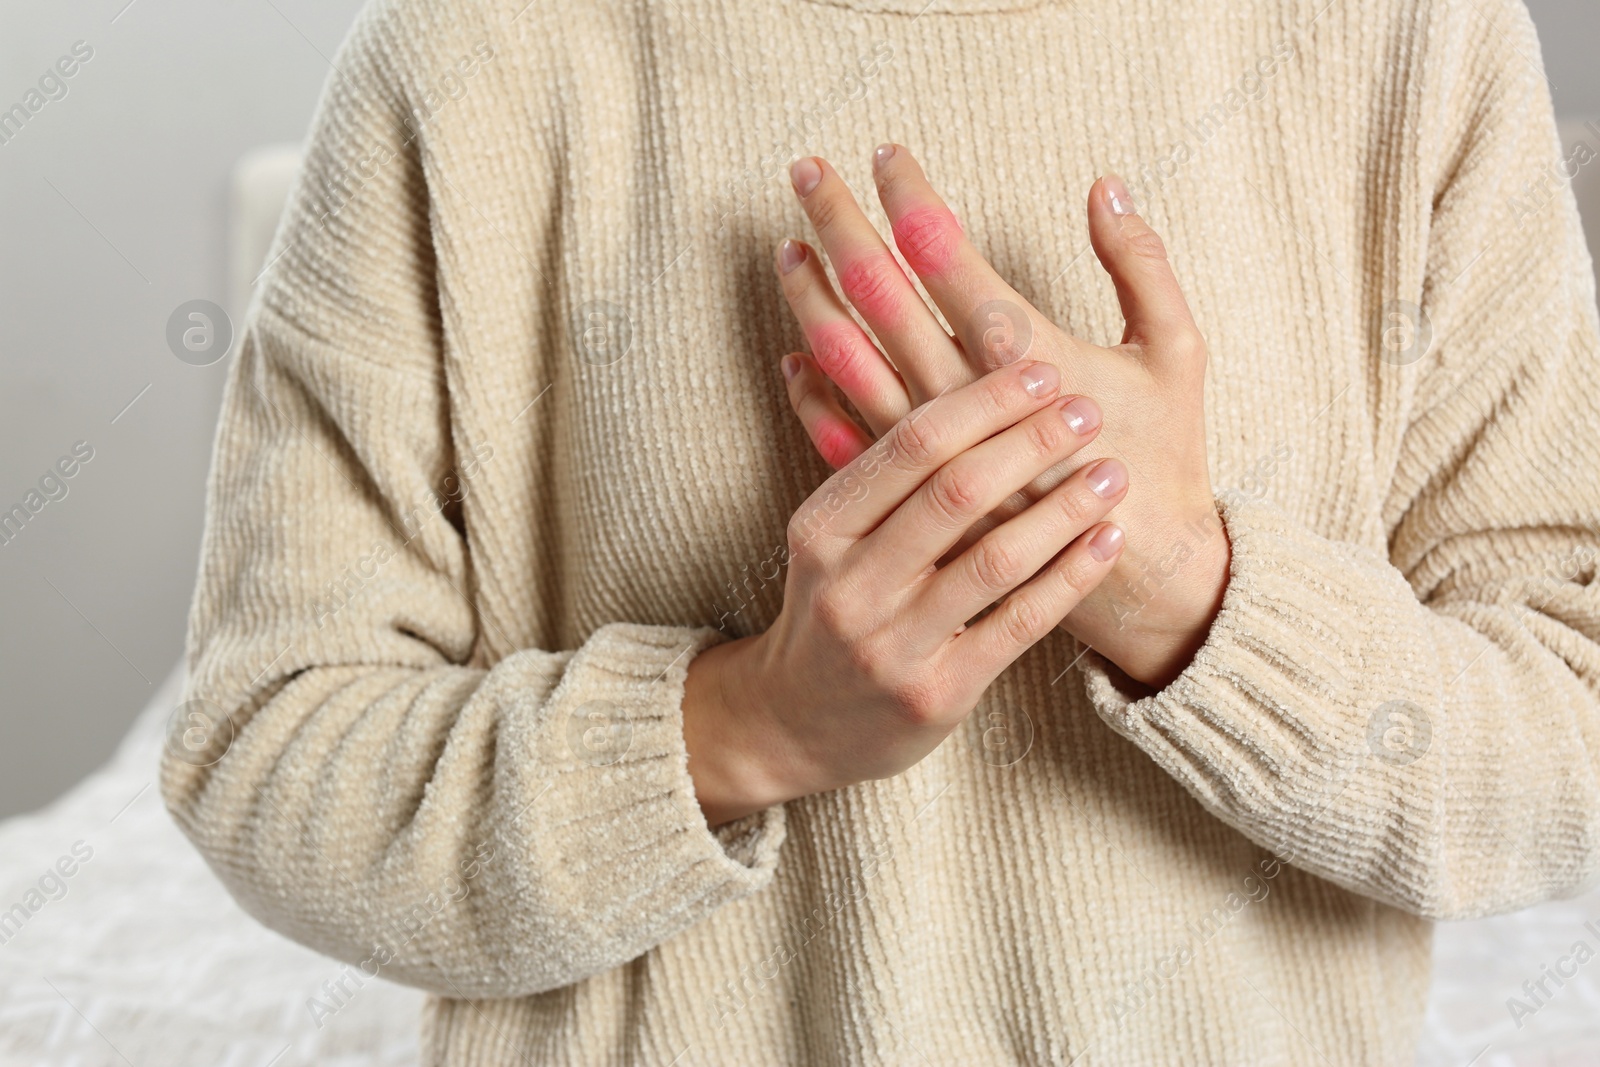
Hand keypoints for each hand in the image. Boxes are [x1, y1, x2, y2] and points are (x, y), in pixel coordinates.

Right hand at [682, 361, 1125, 825]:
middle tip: (1087, 410)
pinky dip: (1068, 577)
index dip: (982, 400)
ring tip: (1113, 473)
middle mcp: (850, 584)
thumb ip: (864, 460)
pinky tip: (1106, 541)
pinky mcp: (936, 694)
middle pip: (954, 493)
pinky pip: (1017, 625)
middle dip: (1030, 443)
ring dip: (1063, 508)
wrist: (794, 723)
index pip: (909, 445)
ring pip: (992, 560)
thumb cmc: (830, 607)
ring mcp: (891, 645)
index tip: (1040, 368)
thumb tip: (843, 346)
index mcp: (821, 528)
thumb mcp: (825, 534)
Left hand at [774, 144, 1228, 688]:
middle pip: (883, 296)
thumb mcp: (1179, 355)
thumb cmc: (1165, 461)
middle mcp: (967, 401)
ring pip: (851, 362)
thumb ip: (1144, 266)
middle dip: (841, 226)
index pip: (947, 256)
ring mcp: (933, 454)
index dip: (911, 198)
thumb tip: (1106, 186)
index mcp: (1028, 355)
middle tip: (806, 172)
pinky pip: (848, 441)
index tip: (885, 154)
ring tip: (788, 249)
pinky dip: (816, 396)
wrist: (1144, 579)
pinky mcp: (920, 502)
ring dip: (815, 301)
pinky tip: (795, 358)